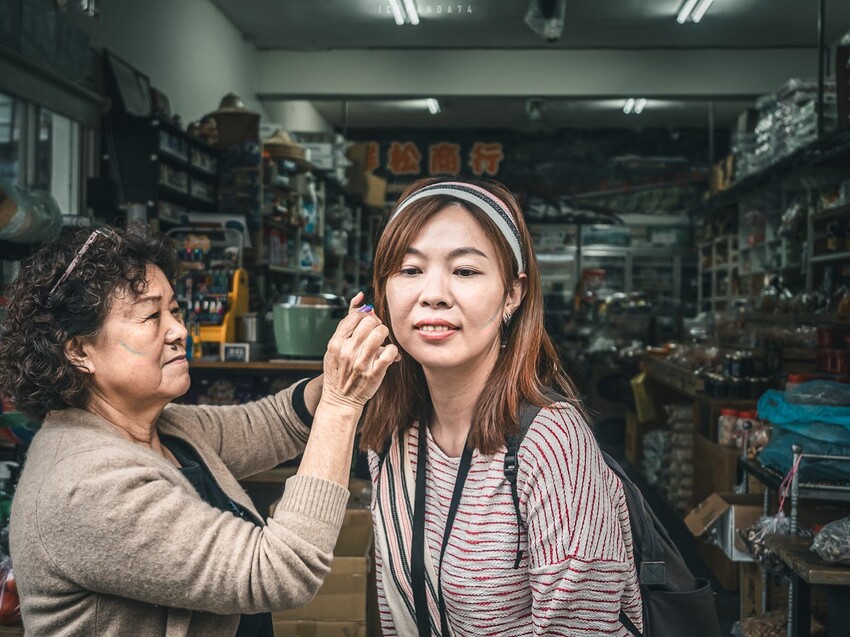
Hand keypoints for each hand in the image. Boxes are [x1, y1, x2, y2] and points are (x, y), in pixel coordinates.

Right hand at [320, 292, 397, 410]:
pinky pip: (390, 352)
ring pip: (381, 334)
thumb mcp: (335, 346)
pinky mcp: (374, 373)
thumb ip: (347, 322)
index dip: (365, 317)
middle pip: (370, 322)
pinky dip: (392, 351)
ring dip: (385, 336)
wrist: (340, 400)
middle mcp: (347, 351)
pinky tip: (388, 355)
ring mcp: (361, 363)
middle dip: (377, 324)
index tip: (367, 324)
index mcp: (335, 343)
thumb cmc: (339, 371)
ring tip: (382, 342)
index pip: (355, 317)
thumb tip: (361, 297)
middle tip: (376, 332)